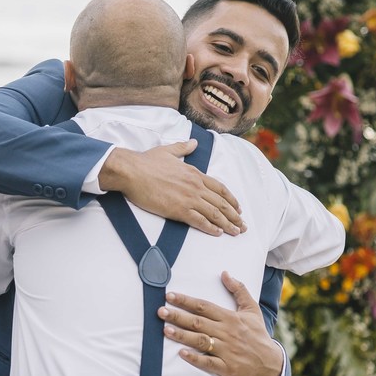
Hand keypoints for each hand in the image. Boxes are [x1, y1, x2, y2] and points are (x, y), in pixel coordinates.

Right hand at [101, 143, 244, 236]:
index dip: (231, 199)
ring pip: (214, 213)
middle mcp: (195, 186)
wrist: (132, 171)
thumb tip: (193, 142)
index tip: (238, 208)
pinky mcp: (178, 210)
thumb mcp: (168, 151)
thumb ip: (183, 148)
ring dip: (227, 224)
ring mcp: (188, 198)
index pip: (220, 188)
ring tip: (236, 232)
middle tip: (242, 226)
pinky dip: (210, 228)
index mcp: (194, 173)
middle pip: (221, 203)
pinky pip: (199, 220)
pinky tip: (217, 233)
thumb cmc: (146, 162)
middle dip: (234, 216)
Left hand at [157, 271, 282, 375]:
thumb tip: (225, 273)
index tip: (170, 296)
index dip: (186, 301)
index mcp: (231, 318)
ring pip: (200, 341)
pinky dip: (195, 358)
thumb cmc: (257, 335)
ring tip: (165, 330)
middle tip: (160, 311)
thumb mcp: (252, 310)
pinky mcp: (227, 367)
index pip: (204, 306)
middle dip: (178, 316)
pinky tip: (182, 354)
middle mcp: (227, 333)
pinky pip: (209, 363)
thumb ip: (239, 290)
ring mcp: (226, 350)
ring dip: (182, 335)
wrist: (271, 364)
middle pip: (198, 322)